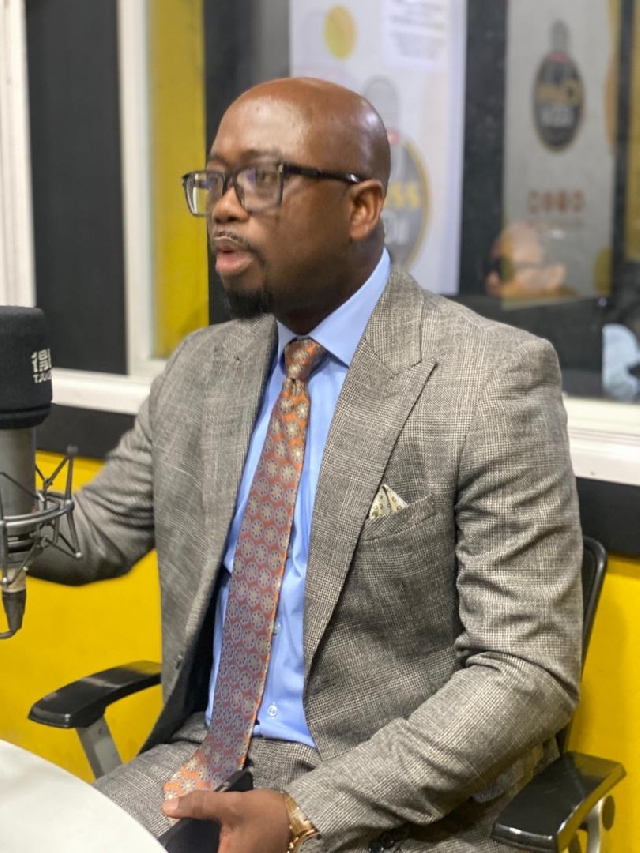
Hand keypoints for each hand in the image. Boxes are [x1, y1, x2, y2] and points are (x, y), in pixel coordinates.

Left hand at [162, 788, 289, 852]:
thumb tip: (167, 806)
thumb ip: (199, 805)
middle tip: (184, 832)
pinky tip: (215, 834)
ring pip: (211, 849)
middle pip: (201, 850)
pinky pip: (222, 850)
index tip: (171, 842)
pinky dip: (215, 843)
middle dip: (195, 843)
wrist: (296, 817)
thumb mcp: (231, 805)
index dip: (181, 848)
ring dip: (203, 842)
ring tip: (198, 830)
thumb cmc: (266, 814)